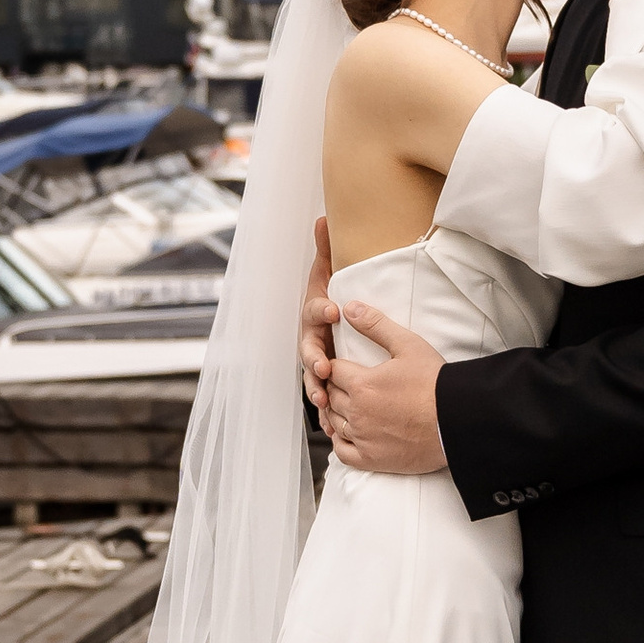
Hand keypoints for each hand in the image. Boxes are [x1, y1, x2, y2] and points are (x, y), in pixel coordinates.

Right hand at [299, 216, 336, 409]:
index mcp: (315, 313)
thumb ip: (327, 249)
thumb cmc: (333, 295)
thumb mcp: (332, 272)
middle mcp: (310, 338)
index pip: (315, 310)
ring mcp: (315, 360)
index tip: (334, 309)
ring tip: (324, 398)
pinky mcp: (324, 380)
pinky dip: (326, 411)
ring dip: (316, 388)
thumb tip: (324, 217)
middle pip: (308, 349)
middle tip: (325, 364)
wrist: (335, 321)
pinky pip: (322, 396)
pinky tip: (332, 425)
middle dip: (314, 358)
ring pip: (311, 376)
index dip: (322, 309)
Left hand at [320, 295, 447, 476]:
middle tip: (348, 385)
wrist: (458, 420)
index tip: (345, 367)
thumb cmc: (436, 384)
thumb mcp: (408, 345)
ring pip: (334, 423)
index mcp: (362, 384)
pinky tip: (348, 435)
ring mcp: (363, 438)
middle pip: (331, 396)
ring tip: (348, 406)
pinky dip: (340, 443)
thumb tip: (351, 308)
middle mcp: (357, 413)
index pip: (332, 371)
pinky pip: (343, 453)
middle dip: (336, 388)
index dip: (337, 366)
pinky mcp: (372, 459)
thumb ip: (376, 326)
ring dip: (337, 413)